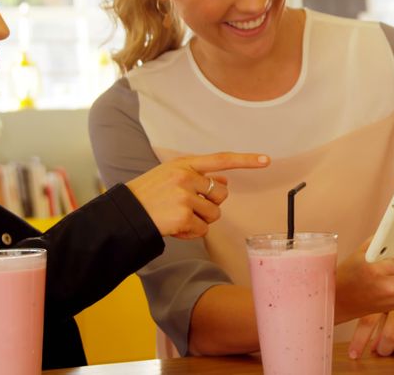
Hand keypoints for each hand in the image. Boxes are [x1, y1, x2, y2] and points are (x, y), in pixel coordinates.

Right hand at [125, 152, 269, 238]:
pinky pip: (202, 229)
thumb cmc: (149, 195)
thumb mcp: (170, 175)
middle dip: (209, 205)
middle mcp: (186, 177)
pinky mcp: (183, 217)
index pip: (221, 159)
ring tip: (178, 216)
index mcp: (184, 164)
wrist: (126, 214)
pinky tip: (175, 227)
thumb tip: (225, 182)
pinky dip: (191, 233)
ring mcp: (185, 197)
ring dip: (200, 220)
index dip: (246, 160)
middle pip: (221, 195)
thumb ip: (197, 176)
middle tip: (187, 206)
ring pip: (214, 214)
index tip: (267, 160)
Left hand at [348, 264, 393, 357]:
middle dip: (382, 348)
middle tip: (377, 352)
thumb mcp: (382, 261)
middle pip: (390, 333)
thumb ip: (368, 283)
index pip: (370, 318)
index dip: (361, 339)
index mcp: (385, 286)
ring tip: (392, 351)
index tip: (354, 353)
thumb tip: (348, 305)